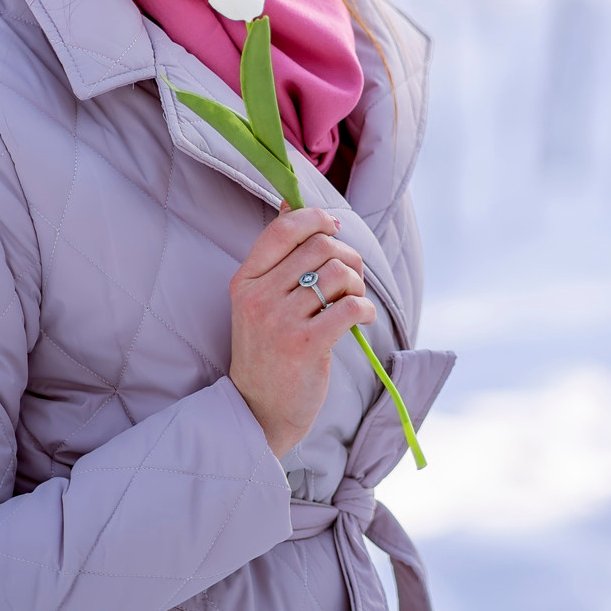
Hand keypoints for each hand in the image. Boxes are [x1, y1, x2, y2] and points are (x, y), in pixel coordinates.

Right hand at [227, 207, 376, 460]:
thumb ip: (277, 255)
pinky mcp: (305, 344)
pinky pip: (350, 306)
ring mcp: (279, 321)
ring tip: (352, 302)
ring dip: (357, 284)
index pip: (283, 229)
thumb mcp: (260, 299)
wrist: (260, 408)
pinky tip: (361, 319)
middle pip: (320, 247)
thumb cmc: (268, 349)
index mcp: (245, 279)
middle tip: (351, 278)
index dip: (316, 219)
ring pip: (338, 274)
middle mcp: (258, 297)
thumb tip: (290, 202)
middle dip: (348, 256)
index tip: (334, 229)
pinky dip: (365, 309)